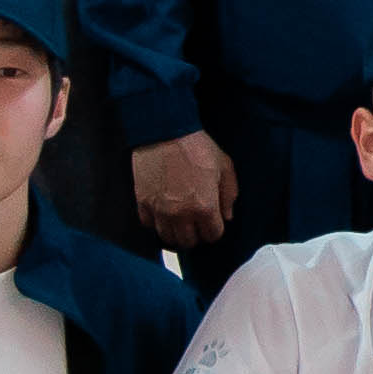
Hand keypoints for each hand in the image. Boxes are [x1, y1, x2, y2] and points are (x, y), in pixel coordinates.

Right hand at [135, 132, 238, 252]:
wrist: (165, 131)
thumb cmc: (196, 146)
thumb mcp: (224, 167)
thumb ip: (229, 195)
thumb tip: (227, 215)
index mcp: (204, 207)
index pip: (212, 235)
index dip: (215, 229)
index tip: (213, 221)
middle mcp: (181, 214)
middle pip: (189, 242)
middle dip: (196, 234)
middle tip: (196, 223)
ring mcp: (159, 210)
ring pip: (167, 238)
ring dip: (176, 233)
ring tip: (180, 222)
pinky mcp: (142, 203)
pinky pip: (148, 225)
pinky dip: (156, 223)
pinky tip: (163, 214)